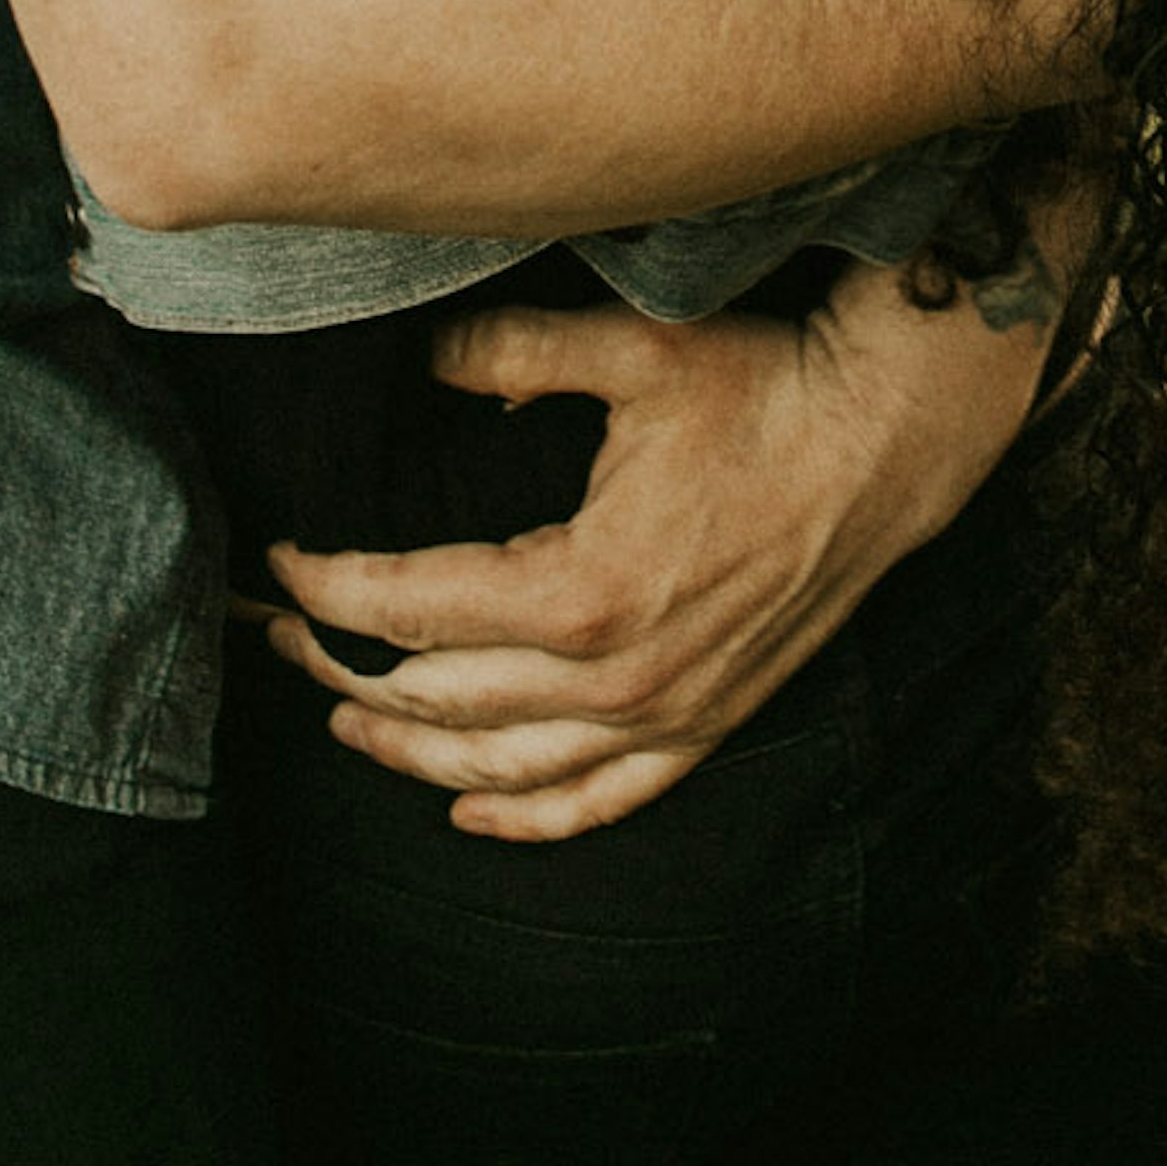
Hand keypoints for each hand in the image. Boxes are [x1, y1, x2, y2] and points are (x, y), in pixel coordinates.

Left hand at [262, 256, 1059, 840]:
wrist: (886, 439)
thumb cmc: (763, 385)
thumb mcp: (633, 348)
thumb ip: (511, 352)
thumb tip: (423, 362)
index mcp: (581, 588)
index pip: (411, 610)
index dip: (330, 589)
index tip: (279, 564)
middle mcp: (615, 677)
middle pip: (437, 700)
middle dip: (342, 672)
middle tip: (279, 641)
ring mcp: (663, 715)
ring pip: (502, 767)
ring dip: (410, 754)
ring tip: (343, 723)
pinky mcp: (704, 726)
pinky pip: (599, 802)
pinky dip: (525, 817)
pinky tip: (469, 811)